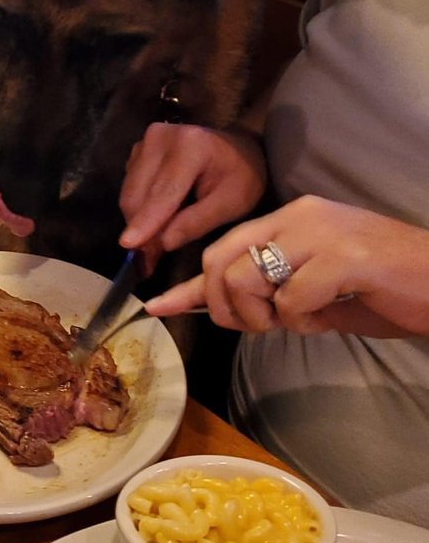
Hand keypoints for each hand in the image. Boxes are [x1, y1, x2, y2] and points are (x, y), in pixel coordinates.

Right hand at [119, 124, 266, 262]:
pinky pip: (130, 189)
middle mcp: (159, 139)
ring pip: (129, 195)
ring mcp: (145, 143)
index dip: (145, 223)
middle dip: (142, 230)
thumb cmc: (242, 175)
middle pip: (138, 196)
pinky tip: (156, 219)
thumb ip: (198, 222)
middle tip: (151, 259)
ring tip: (156, 241)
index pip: (162, 194)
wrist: (239, 148)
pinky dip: (139, 209)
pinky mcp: (137, 151)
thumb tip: (164, 243)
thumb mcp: (232, 203)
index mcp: (189, 147)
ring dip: (139, 222)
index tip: (128, 246)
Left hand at [145, 195, 428, 337]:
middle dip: (226, 308)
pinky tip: (329, 315)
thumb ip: (273, 293)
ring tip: (304, 317)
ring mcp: (320, 232)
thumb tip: (225, 309)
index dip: (187, 285)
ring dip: (265, 316)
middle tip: (260, 326)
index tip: (158, 307)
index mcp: (290, 218)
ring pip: (247, 280)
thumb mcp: (316, 290)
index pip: (222, 248)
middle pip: (220, 264)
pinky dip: (302, 321)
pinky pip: (290, 300)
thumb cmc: (384, 288)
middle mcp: (298, 216)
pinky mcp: (343, 257)